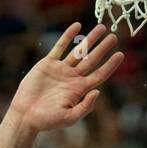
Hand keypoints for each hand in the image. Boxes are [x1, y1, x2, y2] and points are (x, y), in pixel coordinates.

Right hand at [9, 23, 123, 131]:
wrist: (26, 114)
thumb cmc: (47, 120)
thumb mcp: (69, 118)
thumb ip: (85, 107)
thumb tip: (98, 91)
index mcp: (79, 90)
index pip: (99, 75)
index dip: (110, 65)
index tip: (120, 54)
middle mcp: (72, 78)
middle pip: (92, 60)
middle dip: (103, 48)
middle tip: (114, 37)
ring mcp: (61, 70)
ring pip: (78, 51)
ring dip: (90, 40)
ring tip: (101, 28)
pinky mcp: (48, 64)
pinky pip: (60, 47)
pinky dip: (68, 36)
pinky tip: (77, 26)